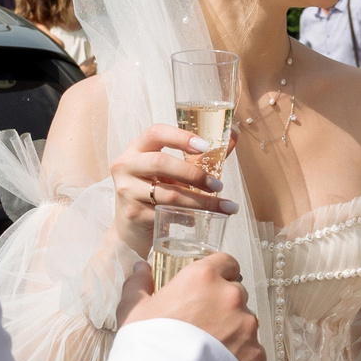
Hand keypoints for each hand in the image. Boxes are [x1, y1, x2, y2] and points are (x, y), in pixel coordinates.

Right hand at [110, 125, 233, 255]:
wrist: (131, 227)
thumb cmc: (155, 191)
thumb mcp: (173, 171)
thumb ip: (200, 155)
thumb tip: (234, 135)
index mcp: (137, 148)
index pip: (156, 133)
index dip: (181, 137)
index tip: (206, 146)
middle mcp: (126, 165)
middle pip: (160, 162)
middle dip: (194, 174)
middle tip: (218, 185)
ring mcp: (127, 190)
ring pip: (168, 194)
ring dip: (200, 201)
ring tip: (222, 206)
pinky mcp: (133, 213)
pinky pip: (166, 214)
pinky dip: (188, 217)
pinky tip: (200, 220)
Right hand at [126, 251, 266, 360]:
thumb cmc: (146, 345)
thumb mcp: (133, 309)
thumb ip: (139, 283)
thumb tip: (141, 267)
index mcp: (203, 277)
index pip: (226, 262)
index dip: (219, 274)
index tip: (210, 287)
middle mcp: (230, 295)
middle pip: (236, 293)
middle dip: (223, 306)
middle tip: (203, 326)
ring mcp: (247, 325)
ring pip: (246, 322)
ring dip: (233, 331)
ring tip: (208, 351)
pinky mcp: (256, 353)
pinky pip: (252, 350)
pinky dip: (240, 357)